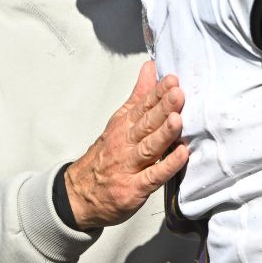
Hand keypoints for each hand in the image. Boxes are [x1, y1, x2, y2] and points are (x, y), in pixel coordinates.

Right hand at [65, 60, 188, 229]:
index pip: (142, 105)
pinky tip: (181, 155)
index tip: (172, 80)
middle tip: (177, 93)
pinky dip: (167, 165)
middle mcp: (125, 142)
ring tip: (178, 120)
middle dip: (162, 107)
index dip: (157, 93)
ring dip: (163, 134)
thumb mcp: (119, 122)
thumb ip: (139, 96)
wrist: (80, 193)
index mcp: (123, 125)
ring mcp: (129, 165)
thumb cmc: (106, 156)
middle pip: (146, 123)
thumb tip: (151, 69)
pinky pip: (153, 175)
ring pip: (149, 147)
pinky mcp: (134, 187)